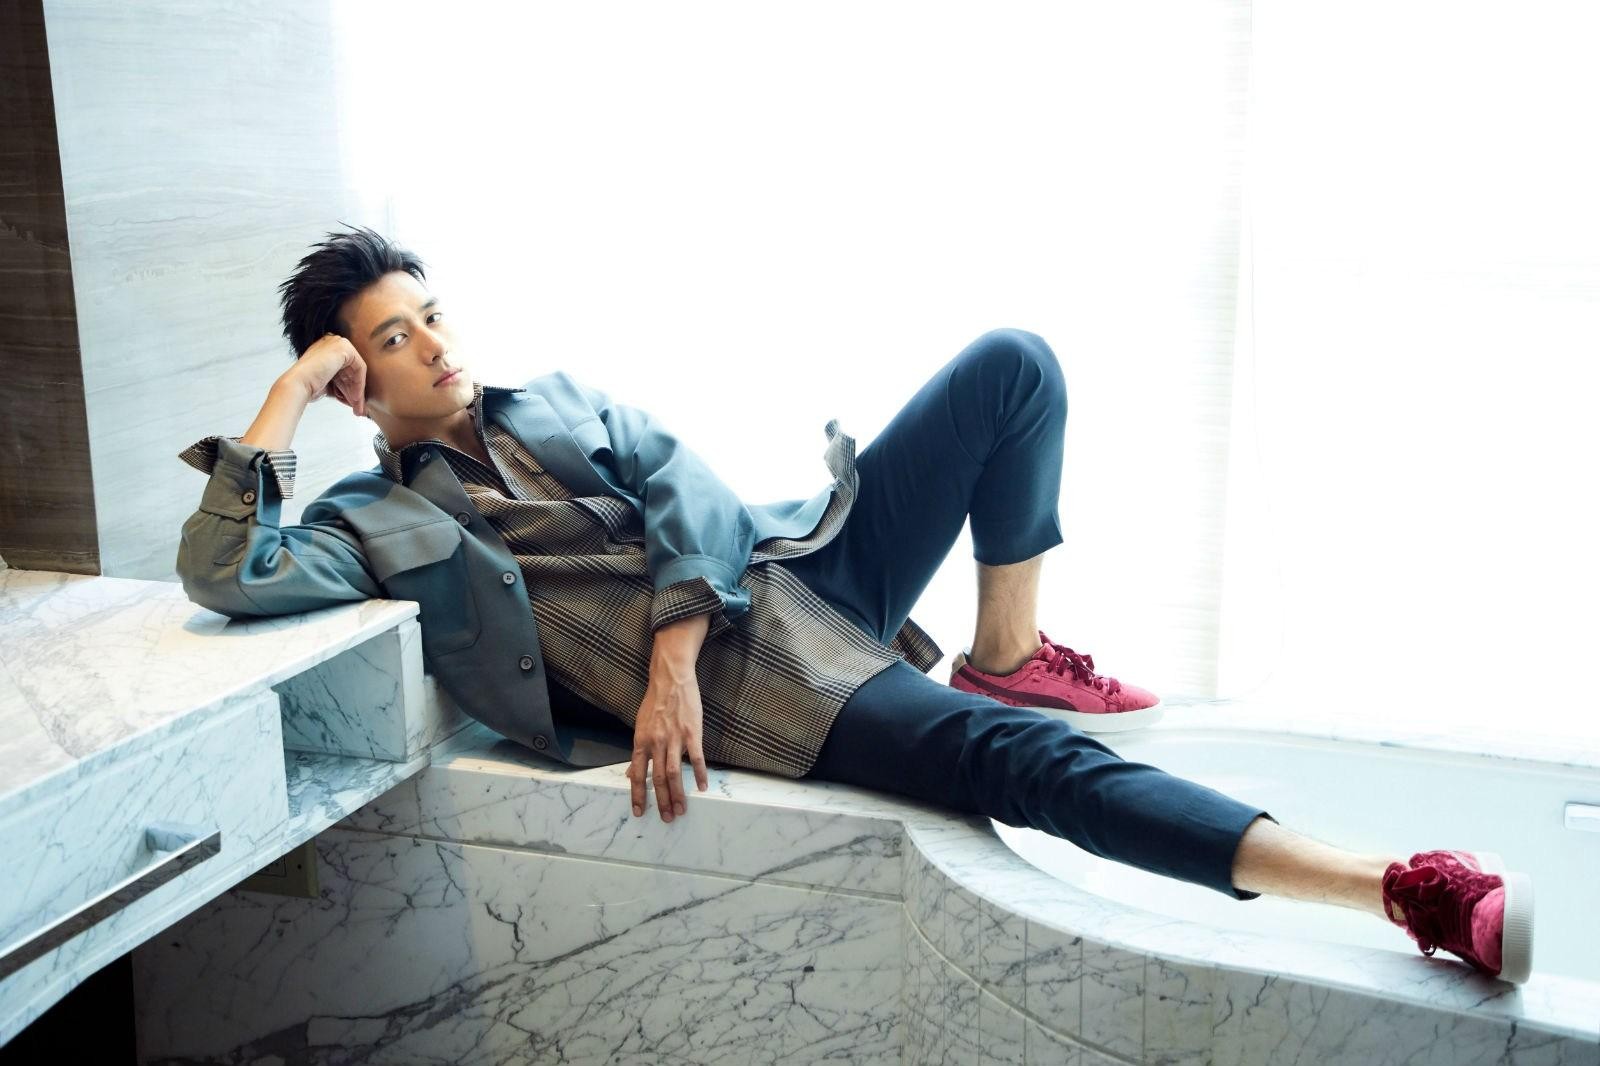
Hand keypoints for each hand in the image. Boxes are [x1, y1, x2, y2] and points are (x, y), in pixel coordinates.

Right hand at [284, 333, 367, 416]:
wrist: (298, 384)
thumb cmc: (308, 386)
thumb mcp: (328, 382)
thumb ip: (340, 382)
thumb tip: (354, 394)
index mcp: (324, 348)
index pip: (343, 368)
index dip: (348, 387)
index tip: (350, 402)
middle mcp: (331, 342)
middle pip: (350, 369)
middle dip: (354, 390)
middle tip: (357, 406)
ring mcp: (337, 342)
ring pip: (356, 370)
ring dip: (358, 390)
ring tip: (358, 407)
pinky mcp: (344, 347)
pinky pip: (360, 367)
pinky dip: (359, 384)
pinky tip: (355, 398)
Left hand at [627, 616, 711, 821]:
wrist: (670, 678)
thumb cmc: (654, 701)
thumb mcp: (640, 726)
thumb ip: (638, 752)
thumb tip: (631, 772)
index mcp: (641, 742)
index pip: (637, 775)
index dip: (638, 795)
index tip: (639, 813)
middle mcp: (656, 743)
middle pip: (657, 779)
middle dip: (661, 801)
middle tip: (667, 818)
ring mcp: (674, 738)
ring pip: (674, 773)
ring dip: (678, 794)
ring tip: (682, 809)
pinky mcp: (691, 733)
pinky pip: (696, 758)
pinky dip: (699, 774)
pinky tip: (702, 787)